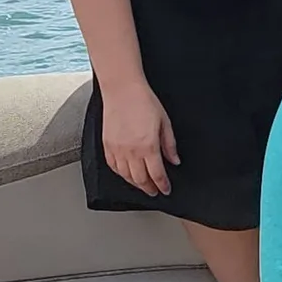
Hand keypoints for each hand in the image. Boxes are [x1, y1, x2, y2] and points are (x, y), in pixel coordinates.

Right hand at [100, 82, 178, 196]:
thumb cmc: (143, 101)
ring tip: (142, 185)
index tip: (166, 189)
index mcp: (148, 146)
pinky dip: (121, 174)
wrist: (122, 90)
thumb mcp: (164, 122)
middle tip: (155, 191)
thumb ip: (169, 144)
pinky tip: (126, 174)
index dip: (162, 185)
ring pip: (126, 176)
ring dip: (135, 183)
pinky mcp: (107, 145)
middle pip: (141, 179)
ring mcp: (117, 149)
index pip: (156, 174)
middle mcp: (131, 151)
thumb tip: (174, 160)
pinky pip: (113, 166)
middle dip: (149, 188)